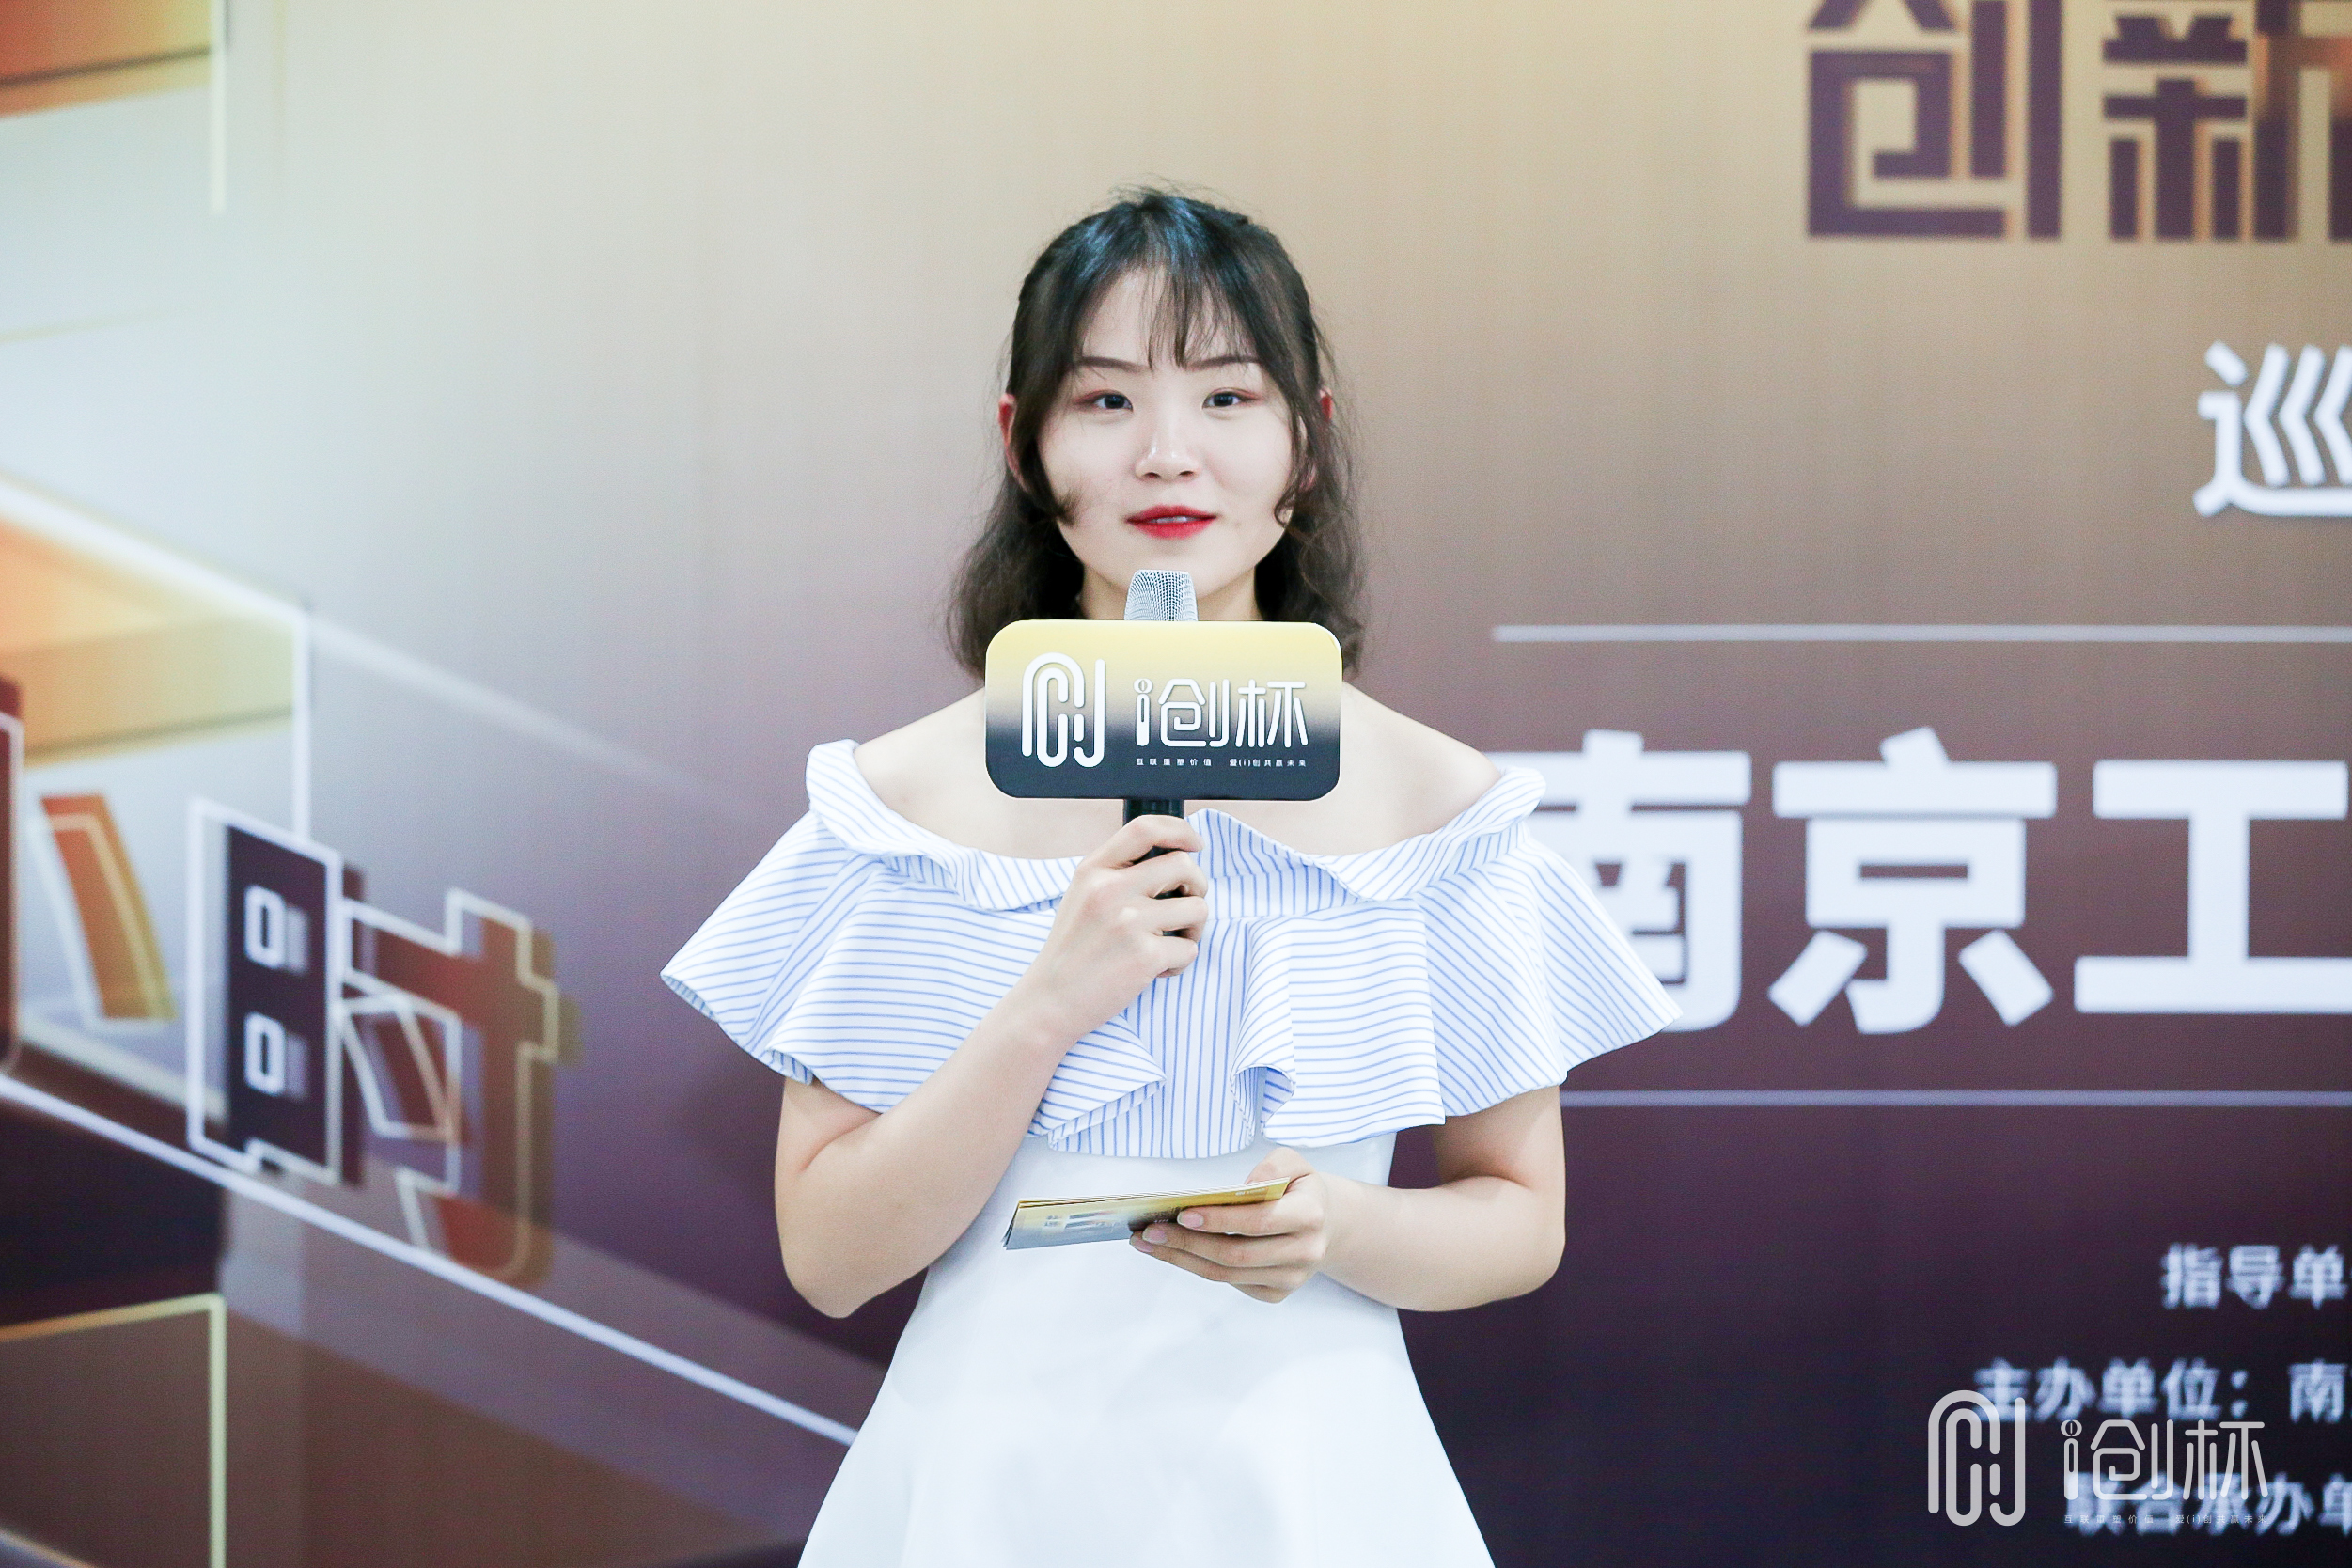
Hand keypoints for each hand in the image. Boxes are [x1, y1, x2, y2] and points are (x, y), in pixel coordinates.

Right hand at [1004, 814, 1207, 1044]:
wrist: (1049, 1001)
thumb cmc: (1073, 950)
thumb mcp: (1083, 896)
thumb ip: (1118, 873)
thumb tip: (1174, 856)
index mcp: (1094, 870)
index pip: (1145, 828)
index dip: (1180, 830)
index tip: (1196, 844)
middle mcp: (1110, 889)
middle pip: (1184, 865)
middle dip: (1197, 886)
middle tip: (1185, 908)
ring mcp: (1128, 922)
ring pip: (1197, 908)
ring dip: (1193, 929)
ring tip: (1168, 944)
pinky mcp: (1144, 955)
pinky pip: (1190, 949)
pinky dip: (1179, 963)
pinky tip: (1154, 970)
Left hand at [1129, 1147, 1336, 1303]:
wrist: (1327, 1223)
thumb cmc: (1300, 1188)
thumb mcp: (1294, 1162)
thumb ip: (1272, 1166)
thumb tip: (1239, 1190)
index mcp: (1310, 1215)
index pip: (1259, 1222)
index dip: (1220, 1220)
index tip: (1183, 1212)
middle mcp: (1305, 1252)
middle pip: (1236, 1254)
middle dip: (1188, 1243)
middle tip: (1149, 1231)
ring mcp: (1291, 1278)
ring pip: (1227, 1274)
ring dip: (1182, 1259)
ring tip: (1148, 1242)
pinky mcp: (1276, 1293)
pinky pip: (1230, 1283)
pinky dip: (1195, 1267)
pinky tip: (1171, 1251)